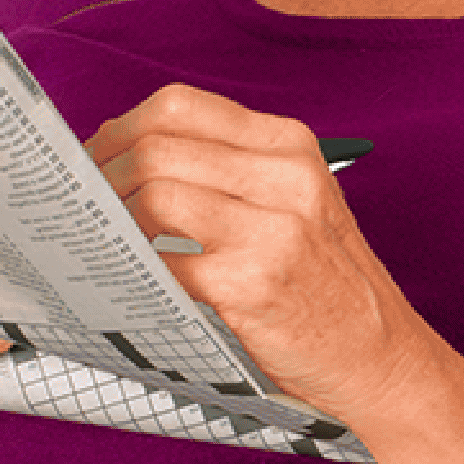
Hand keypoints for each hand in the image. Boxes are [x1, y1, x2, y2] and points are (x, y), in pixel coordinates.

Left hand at [88, 86, 436, 429]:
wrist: (380, 356)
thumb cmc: (325, 284)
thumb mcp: (295, 203)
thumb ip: (226, 171)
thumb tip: (125, 153)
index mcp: (289, 145)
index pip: (179, 107)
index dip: (120, 129)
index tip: (94, 159)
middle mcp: (285, 176)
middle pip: (157, 144)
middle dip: (103, 172)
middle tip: (83, 204)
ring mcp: (272, 230)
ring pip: (154, 192)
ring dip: (111, 218)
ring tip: (102, 241)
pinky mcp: (252, 284)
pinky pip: (164, 263)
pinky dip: (132, 269)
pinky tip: (126, 279)